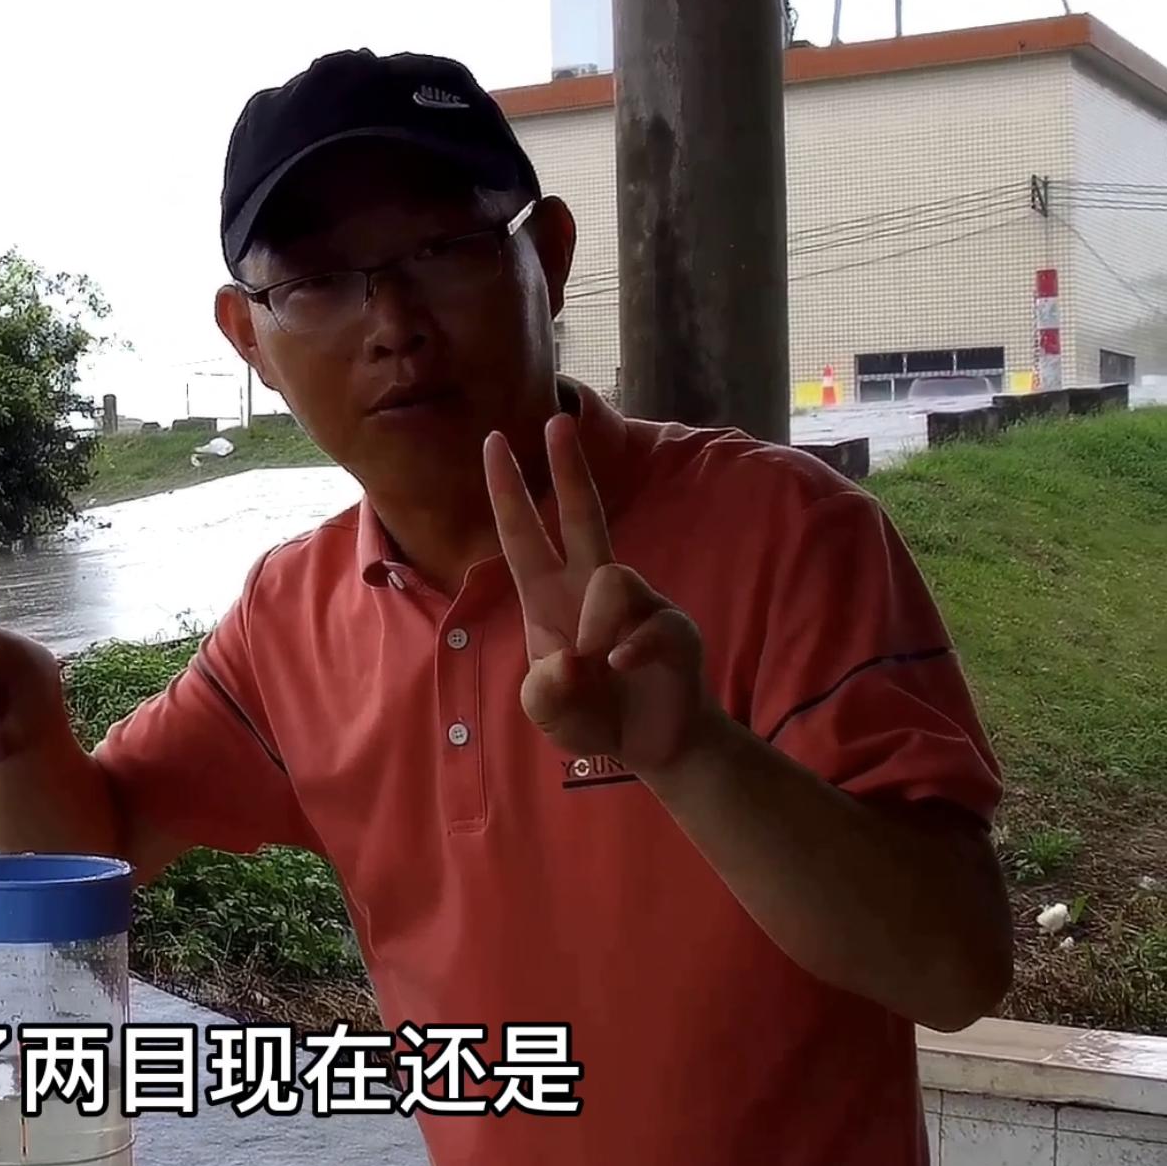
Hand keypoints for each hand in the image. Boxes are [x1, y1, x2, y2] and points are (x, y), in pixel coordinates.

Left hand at [481, 414, 718, 773]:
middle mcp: (592, 588)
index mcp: (548, 597)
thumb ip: (543, 692)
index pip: (524, 534)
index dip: (507, 491)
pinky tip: (624, 669)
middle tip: (555, 420)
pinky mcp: (672, 627)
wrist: (651, 745)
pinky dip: (631, 651)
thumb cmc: (591, 714)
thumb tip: (569, 659)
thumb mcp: (548, 710)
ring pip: (611, 578)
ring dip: (597, 624)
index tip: (494, 441)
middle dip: (568, 468)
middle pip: (581, 514)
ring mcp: (637, 603)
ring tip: (600, 665)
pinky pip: (648, 624)